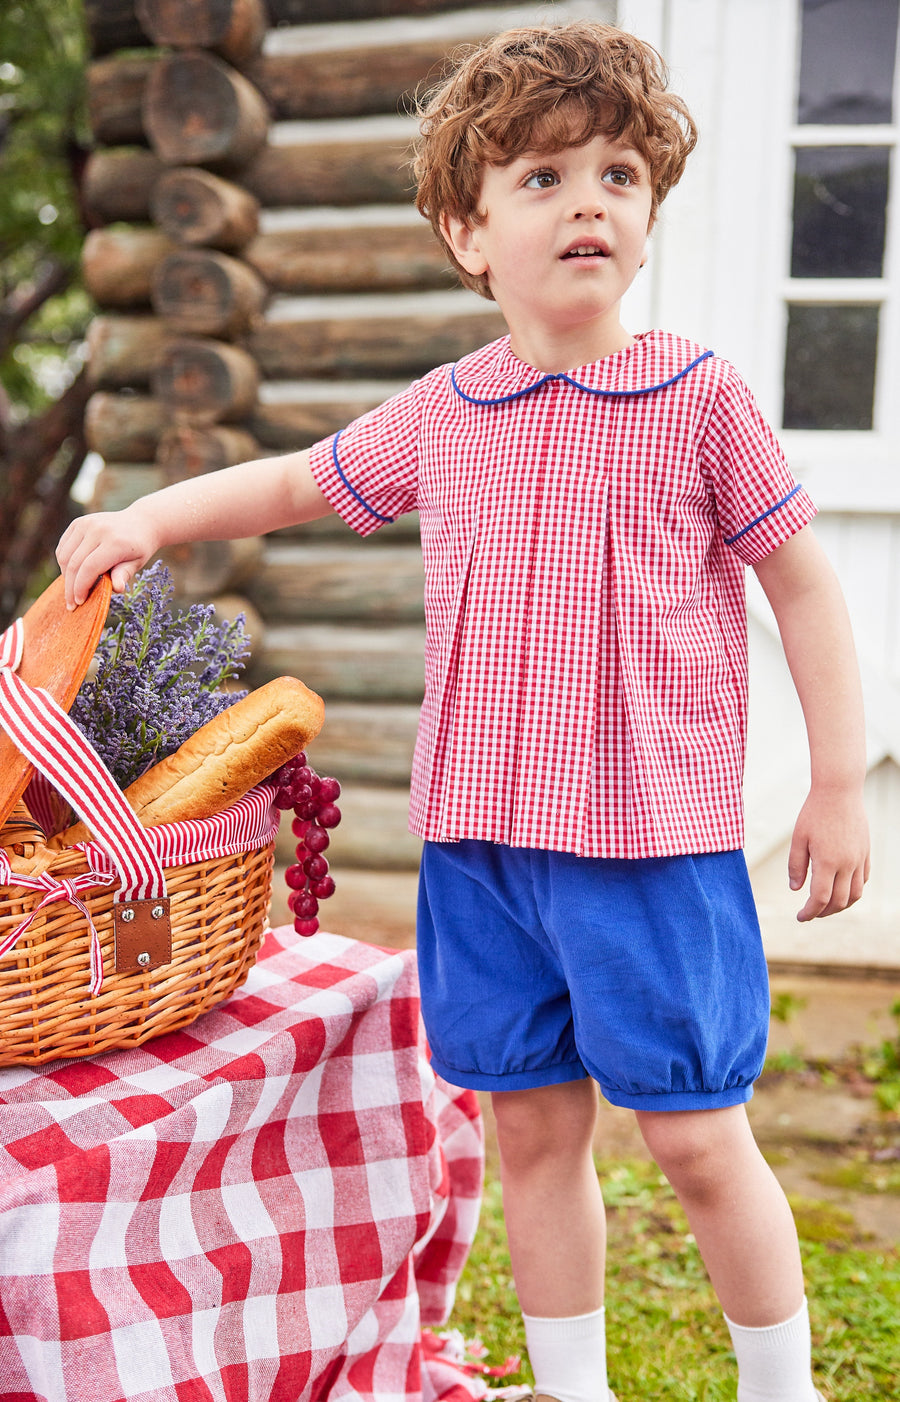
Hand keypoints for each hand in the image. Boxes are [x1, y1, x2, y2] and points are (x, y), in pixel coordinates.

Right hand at [56, 507, 158, 608]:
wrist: (140, 522)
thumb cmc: (139, 547)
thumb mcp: (137, 563)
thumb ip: (124, 574)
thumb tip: (117, 588)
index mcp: (115, 542)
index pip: (89, 568)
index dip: (81, 587)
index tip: (79, 603)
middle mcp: (98, 530)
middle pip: (74, 564)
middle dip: (70, 587)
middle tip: (71, 604)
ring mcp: (86, 524)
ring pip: (65, 556)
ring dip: (65, 576)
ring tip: (72, 589)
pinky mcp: (78, 523)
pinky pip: (63, 547)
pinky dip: (64, 563)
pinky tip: (72, 574)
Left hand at [788, 786, 869, 921]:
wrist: (839, 791)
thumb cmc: (814, 813)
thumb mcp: (798, 838)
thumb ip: (796, 866)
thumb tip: (796, 890)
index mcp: (827, 862)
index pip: (820, 899)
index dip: (810, 912)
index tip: (800, 917)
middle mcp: (847, 864)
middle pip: (839, 901)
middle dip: (824, 912)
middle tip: (810, 913)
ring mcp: (859, 859)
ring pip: (855, 894)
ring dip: (841, 905)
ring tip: (826, 906)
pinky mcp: (865, 852)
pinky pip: (863, 879)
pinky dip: (853, 890)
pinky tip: (841, 889)